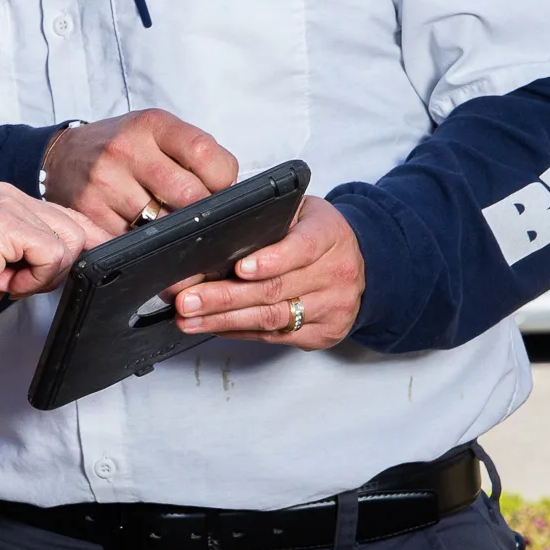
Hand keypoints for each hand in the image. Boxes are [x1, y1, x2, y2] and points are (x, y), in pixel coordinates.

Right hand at [0, 182, 107, 338]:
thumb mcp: (12, 265)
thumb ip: (42, 250)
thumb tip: (88, 254)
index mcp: (10, 200)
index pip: (71, 217)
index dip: (91, 243)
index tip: (101, 258)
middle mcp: (9, 194)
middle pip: (78, 230)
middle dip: (57, 268)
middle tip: (16, 281)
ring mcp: (5, 203)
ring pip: (70, 242)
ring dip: (44, 274)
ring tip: (7, 280)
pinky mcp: (4, 221)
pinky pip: (52, 254)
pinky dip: (34, 278)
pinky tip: (3, 280)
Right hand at [42, 110, 238, 235]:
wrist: (59, 157)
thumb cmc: (119, 147)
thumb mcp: (155, 132)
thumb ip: (192, 154)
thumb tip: (230, 196)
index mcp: (151, 125)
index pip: (206, 154)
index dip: (223, 180)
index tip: (219, 189)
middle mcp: (126, 150)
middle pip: (189, 196)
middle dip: (201, 213)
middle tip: (197, 216)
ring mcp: (104, 182)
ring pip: (163, 226)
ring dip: (174, 234)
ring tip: (171, 227)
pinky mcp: (88, 212)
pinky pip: (132, 242)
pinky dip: (145, 247)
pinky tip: (144, 237)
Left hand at [174, 195, 365, 349]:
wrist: (360, 262)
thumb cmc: (318, 234)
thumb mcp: (300, 213)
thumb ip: (267, 221)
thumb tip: (214, 234)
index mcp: (329, 235)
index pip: (302, 248)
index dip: (270, 261)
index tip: (240, 269)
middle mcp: (337, 273)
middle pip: (276, 289)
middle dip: (225, 297)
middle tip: (189, 300)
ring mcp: (333, 306)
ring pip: (272, 317)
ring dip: (224, 320)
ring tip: (190, 319)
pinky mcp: (326, 332)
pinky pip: (276, 336)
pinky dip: (240, 331)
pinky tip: (215, 326)